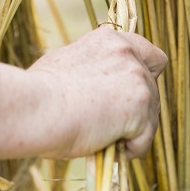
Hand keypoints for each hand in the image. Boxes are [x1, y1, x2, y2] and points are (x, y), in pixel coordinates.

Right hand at [0, 27, 167, 162]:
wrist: (37, 106)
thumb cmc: (38, 90)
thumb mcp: (64, 63)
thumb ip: (88, 67)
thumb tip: (89, 84)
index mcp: (108, 40)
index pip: (148, 53)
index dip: (144, 75)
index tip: (129, 93)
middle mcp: (128, 52)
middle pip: (152, 87)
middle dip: (137, 109)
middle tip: (112, 126)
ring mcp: (137, 77)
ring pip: (150, 114)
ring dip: (133, 131)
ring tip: (106, 142)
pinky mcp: (140, 104)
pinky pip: (145, 137)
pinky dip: (131, 149)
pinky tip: (111, 151)